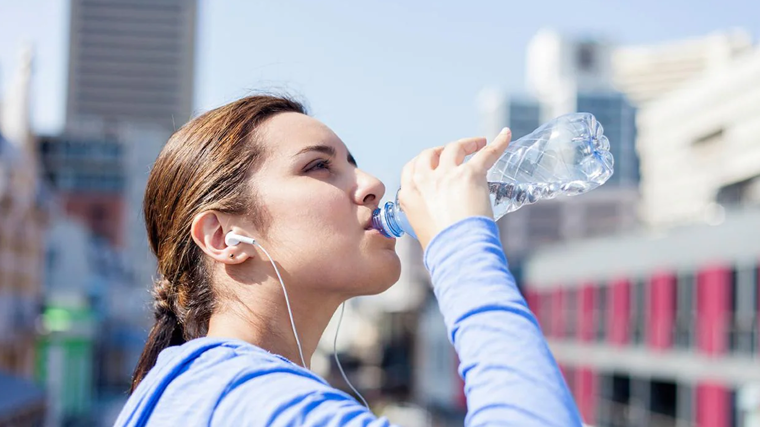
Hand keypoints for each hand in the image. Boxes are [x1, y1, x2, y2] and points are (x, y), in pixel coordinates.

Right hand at [398, 128, 511, 250]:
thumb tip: (441, 218)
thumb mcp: (422, 229)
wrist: (458, 250)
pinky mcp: (470, 174)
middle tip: (457, 152)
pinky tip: (505, 135)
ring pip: (455, 147)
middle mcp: (424, 180)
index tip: (434, 162)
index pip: (411, 168)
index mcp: (409, 195)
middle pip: (431, 153)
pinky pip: (486, 152)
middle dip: (442, 149)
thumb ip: (427, 216)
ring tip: (479, 142)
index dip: (424, 162)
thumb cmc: (443, 248)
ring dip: (466, 143)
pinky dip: (498, 143)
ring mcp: (447, 174)